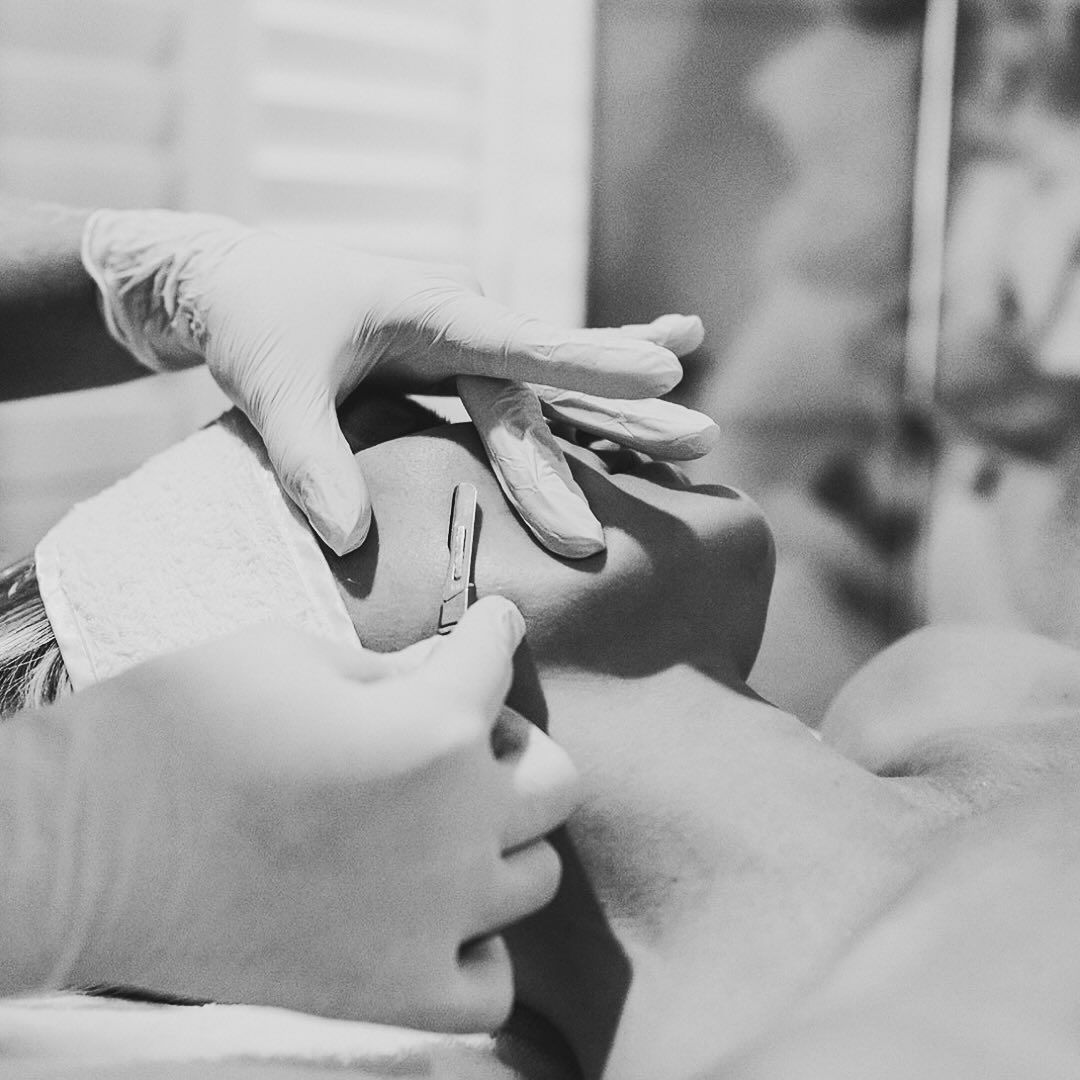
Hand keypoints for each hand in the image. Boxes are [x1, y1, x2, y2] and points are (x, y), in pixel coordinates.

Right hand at [28, 597, 578, 1030]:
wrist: (80, 848)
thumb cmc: (175, 724)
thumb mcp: (290, 652)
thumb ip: (389, 665)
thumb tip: (442, 668)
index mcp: (434, 724)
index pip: (500, 654)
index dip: (495, 628)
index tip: (493, 626)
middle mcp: (458, 822)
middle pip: (556, 779)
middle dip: (516, 744)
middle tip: (463, 736)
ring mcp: (436, 916)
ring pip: (536, 877)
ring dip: (500, 841)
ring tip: (441, 826)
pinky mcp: (396, 993)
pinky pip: (492, 980)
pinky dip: (476, 946)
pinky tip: (433, 915)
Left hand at [82, 209, 717, 555]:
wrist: (235, 283)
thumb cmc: (255, 321)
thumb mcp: (272, 385)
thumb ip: (310, 459)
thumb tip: (352, 541)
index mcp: (432, 311)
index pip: (523, 348)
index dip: (592, 364)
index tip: (663, 375)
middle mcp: (466, 322)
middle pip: (552, 383)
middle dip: (618, 418)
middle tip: (696, 441)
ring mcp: (469, 344)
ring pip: (555, 389)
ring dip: (621, 414)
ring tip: (696, 436)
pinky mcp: (461, 367)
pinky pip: (533, 385)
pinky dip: (588, 385)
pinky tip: (658, 358)